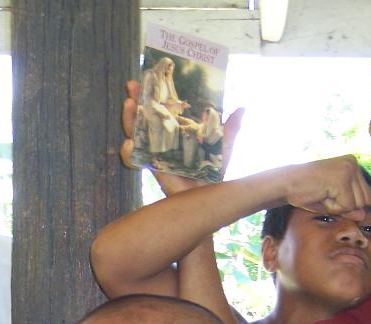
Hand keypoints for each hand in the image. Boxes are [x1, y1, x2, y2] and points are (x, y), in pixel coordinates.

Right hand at [120, 80, 243, 195]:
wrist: (209, 199)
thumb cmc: (215, 174)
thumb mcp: (224, 146)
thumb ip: (231, 129)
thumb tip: (242, 107)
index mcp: (178, 131)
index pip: (162, 109)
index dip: (153, 95)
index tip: (146, 78)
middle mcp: (163, 140)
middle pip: (143, 117)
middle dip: (135, 101)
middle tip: (132, 86)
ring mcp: (155, 153)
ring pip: (135, 134)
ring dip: (128, 119)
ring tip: (129, 104)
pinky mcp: (152, 167)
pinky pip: (134, 159)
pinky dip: (128, 151)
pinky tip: (129, 142)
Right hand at [286, 155, 370, 221]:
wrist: (286, 183)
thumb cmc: (306, 191)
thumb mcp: (332, 200)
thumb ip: (349, 207)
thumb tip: (364, 216)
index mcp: (352, 163)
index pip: (364, 195)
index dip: (345, 203)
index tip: (327, 193)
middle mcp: (353, 163)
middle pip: (364, 200)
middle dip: (344, 205)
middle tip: (324, 194)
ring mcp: (349, 170)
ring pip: (357, 204)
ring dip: (339, 207)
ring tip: (323, 194)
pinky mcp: (342, 180)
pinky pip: (347, 206)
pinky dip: (333, 207)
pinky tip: (322, 195)